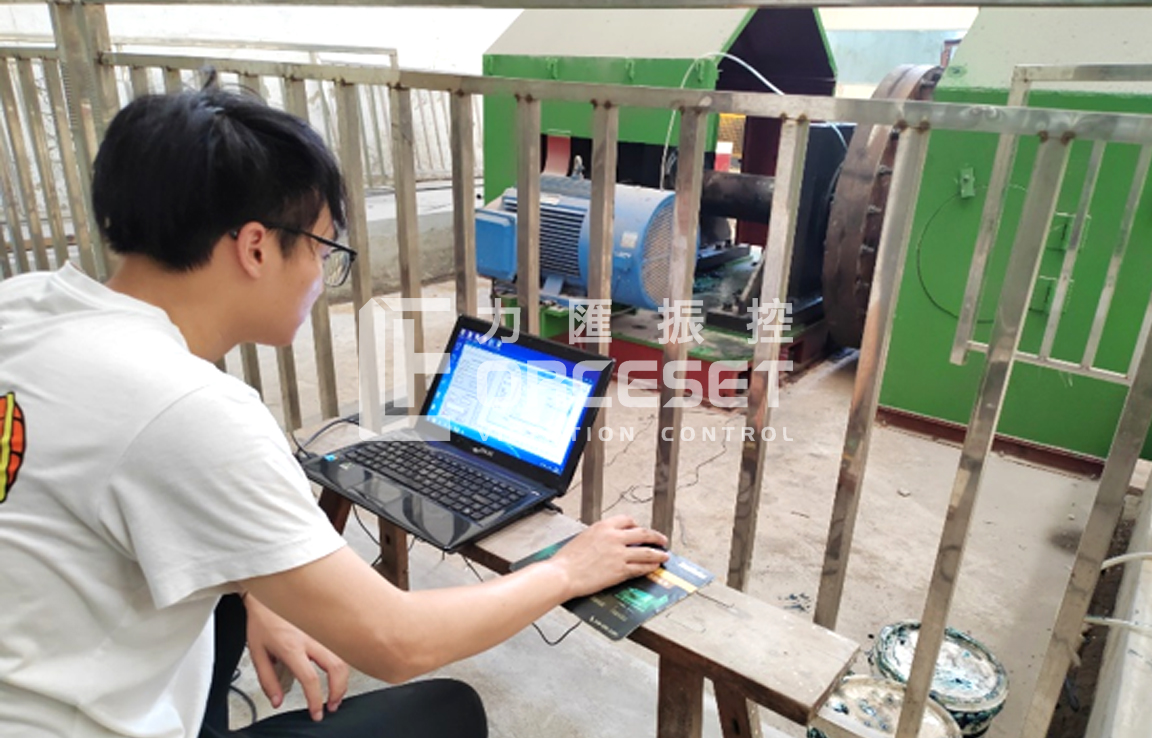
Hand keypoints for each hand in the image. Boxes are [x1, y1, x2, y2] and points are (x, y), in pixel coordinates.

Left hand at [244, 592, 349, 720]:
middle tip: (331, 705)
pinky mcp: (327, 626)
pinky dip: (342, 665)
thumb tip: (277, 700)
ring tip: (336, 693)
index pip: (310, 679)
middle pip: (336, 668)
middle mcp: (311, 638)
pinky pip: (341, 648)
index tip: (316, 712)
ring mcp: (322, 631)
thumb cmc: (263, 620)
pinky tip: (337, 673)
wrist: (270, 593)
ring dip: (343, 680)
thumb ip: (267, 679)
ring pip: (343, 657)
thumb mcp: (256, 653)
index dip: (315, 700)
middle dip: (338, 691)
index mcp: (292, 647)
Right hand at [548, 515, 668, 598]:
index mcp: (603, 526)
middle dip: (656, 537)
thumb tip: (608, 541)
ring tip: (664, 555)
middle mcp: (614, 537)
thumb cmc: (567, 559)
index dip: (637, 525)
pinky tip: (653, 567)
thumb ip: (599, 536)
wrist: (563, 574)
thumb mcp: (583, 537)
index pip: (627, 520)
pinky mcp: (621, 570)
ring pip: (646, 551)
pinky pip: (641, 567)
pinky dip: (650, 567)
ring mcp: (619, 554)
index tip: (639, 529)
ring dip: (658, 553)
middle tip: (662, 540)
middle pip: (643, 533)